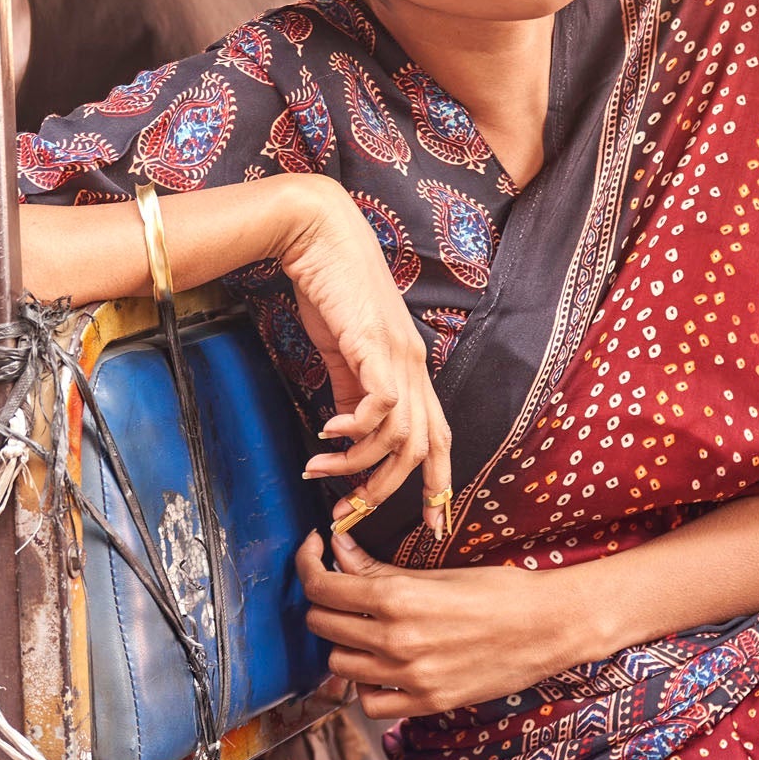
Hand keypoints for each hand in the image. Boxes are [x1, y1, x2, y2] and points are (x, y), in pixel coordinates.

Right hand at [274, 184, 451, 531]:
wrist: (319, 233)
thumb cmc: (330, 286)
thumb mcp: (343, 349)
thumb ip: (350, 389)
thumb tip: (347, 432)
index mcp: (411, 368)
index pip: (439, 437)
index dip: (438, 484)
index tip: (430, 526)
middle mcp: (414, 366)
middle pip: (423, 448)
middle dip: (388, 492)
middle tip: (348, 515)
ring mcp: (398, 356)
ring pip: (399, 435)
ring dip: (357, 464)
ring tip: (319, 468)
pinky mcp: (374, 345)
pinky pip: (380, 405)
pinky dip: (355, 430)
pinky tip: (327, 433)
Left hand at [297, 527, 588, 717]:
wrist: (547, 628)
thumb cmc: (498, 591)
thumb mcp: (435, 571)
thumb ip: (379, 567)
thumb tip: (336, 548)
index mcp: (397, 598)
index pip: (322, 586)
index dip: (308, 564)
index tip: (314, 552)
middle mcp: (396, 641)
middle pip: (322, 625)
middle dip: (324, 602)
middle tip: (340, 589)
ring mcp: (409, 677)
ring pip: (337, 666)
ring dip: (342, 645)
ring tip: (362, 630)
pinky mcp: (425, 703)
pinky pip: (369, 703)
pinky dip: (366, 686)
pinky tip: (381, 668)